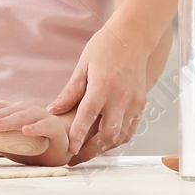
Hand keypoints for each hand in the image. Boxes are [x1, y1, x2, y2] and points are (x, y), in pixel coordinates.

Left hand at [0, 101, 73, 167]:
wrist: (60, 145)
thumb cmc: (29, 142)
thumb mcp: (6, 141)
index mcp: (9, 111)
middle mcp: (22, 109)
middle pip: (1, 113)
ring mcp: (38, 116)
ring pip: (20, 117)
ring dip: (5, 121)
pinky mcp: (53, 126)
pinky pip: (43, 126)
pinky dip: (34, 127)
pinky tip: (25, 130)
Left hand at [46, 24, 152, 164]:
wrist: (134, 36)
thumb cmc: (106, 46)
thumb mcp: (84, 65)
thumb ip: (70, 91)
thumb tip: (53, 110)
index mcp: (104, 84)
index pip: (89, 114)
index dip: (78, 134)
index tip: (69, 150)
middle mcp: (121, 96)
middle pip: (107, 132)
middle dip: (90, 150)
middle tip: (74, 158)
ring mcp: (134, 101)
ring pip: (119, 135)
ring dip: (102, 148)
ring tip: (86, 153)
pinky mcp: (141, 104)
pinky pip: (129, 130)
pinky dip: (117, 140)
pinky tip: (103, 142)